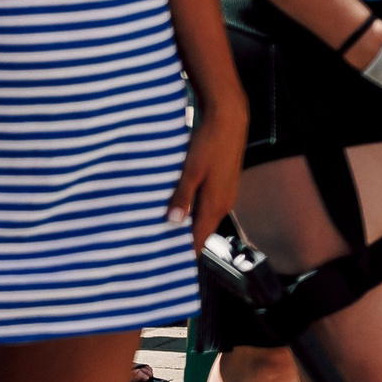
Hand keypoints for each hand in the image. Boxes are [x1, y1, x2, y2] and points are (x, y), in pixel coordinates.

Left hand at [164, 91, 245, 247]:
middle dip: (180, 240)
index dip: (182, 253)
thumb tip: (172, 223)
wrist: (229, 118)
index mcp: (216, 205)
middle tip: (152, 246)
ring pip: (201, 217)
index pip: (198, 240)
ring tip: (158, 227)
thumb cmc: (210, 142)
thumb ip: (182, 197)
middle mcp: (223, 204)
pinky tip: (174, 205)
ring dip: (183, 224)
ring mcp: (224, 194)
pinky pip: (204, 205)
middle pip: (200, 231)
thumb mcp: (192, 170)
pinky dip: (189, 209)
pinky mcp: (221, 184)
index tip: (161, 262)